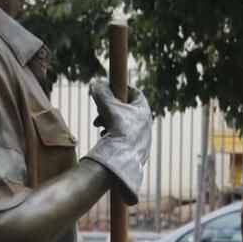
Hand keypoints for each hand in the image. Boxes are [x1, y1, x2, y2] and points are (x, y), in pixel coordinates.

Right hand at [86, 79, 152, 205]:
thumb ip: (101, 92)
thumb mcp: (107, 105)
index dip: (121, 89)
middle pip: (127, 109)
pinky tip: (105, 139)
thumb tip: (96, 83)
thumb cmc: (118, 129)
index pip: (134, 93)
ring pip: (124, 124)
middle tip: (99, 111)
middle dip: (110, 108)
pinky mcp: (137, 151)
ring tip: (99, 126)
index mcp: (144, 109)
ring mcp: (143, 138)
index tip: (109, 89)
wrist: (124, 158)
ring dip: (109, 122)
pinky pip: (124, 138)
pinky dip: (113, 135)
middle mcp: (146, 123)